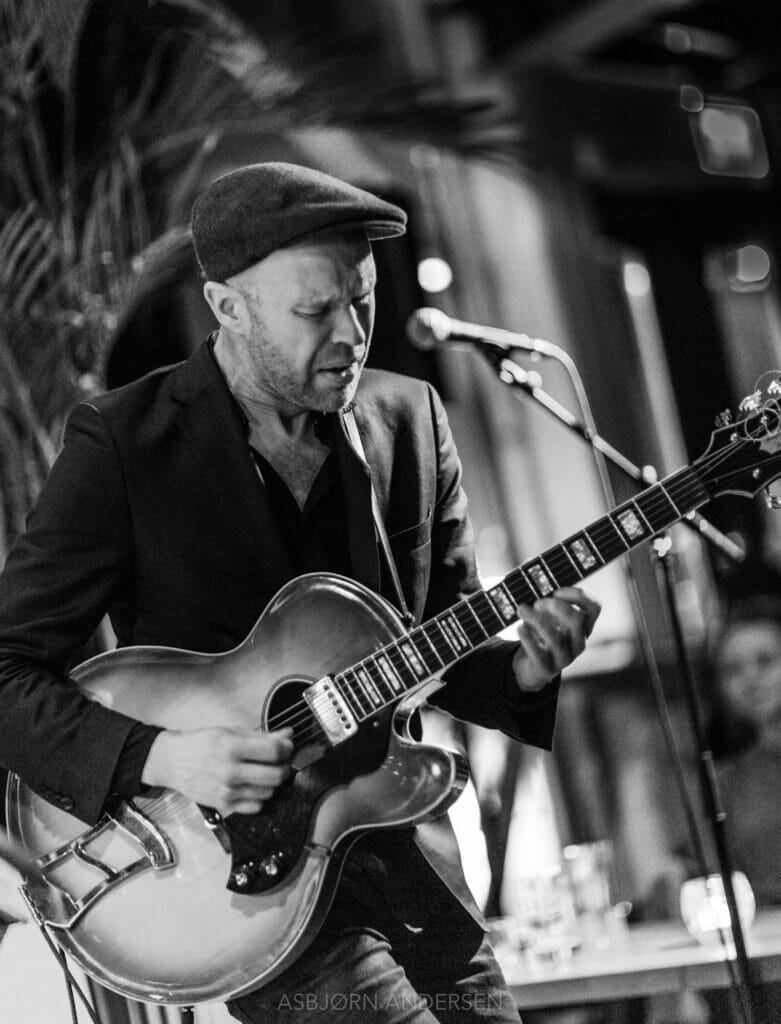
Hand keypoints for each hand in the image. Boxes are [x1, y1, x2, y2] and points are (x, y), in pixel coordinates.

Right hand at [141, 727, 293, 815]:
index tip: (287, 746)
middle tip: (281, 761)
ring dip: (272, 782)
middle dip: (284, 766)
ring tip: (265, 772)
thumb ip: (262, 735)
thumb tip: (288, 734)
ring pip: (268, 792)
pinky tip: (253, 785)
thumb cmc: (201, 743)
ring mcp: (227, 791)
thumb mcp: (230, 732)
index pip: (274, 751)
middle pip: (276, 775)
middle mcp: (230, 771)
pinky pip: (255, 806)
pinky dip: (260, 796)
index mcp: (232, 747)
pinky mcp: (224, 805)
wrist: (173, 762)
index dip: (287, 748)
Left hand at [511, 586, 600, 691]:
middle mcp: (579, 642)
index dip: (578, 595)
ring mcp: (565, 658)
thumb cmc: (541, 632)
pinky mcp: (547, 670)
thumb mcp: (546, 613)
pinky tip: (520, 627)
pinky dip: (527, 638)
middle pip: (577, 620)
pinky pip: (538, 654)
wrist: (530, 666)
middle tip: (538, 602)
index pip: (594, 607)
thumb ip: (543, 593)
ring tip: (521, 609)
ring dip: (535, 619)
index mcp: (584, 625)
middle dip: (557, 607)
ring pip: (554, 637)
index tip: (556, 590)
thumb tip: (529, 565)